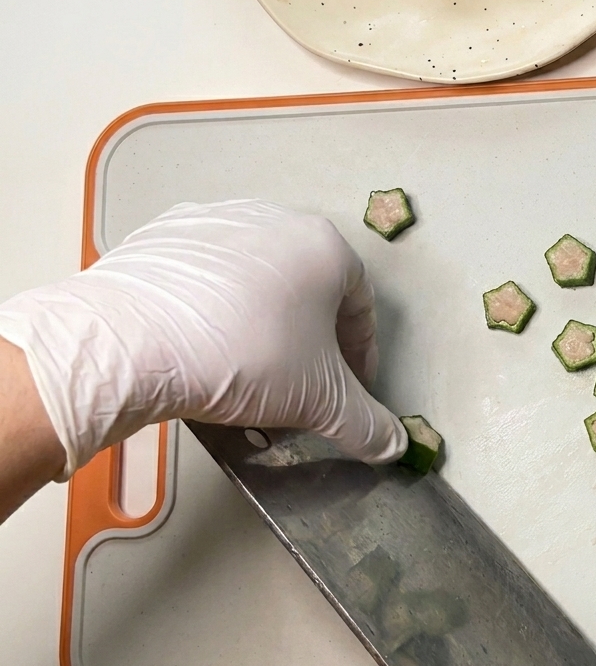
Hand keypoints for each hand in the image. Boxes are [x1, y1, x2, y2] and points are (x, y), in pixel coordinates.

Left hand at [0, 200, 406, 480]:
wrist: (131, 340)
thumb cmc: (244, 356)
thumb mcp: (318, 399)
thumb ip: (366, 423)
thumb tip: (394, 447)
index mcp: (324, 246)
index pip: (361, 305)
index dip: (361, 354)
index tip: (348, 389)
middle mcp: (277, 219)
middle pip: (310, 287)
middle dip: (312, 338)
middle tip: (300, 382)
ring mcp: (218, 219)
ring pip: (258, 277)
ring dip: (264, 319)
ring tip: (247, 365)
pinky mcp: (166, 232)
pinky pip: (207, 272)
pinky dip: (215, 305)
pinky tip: (202, 341)